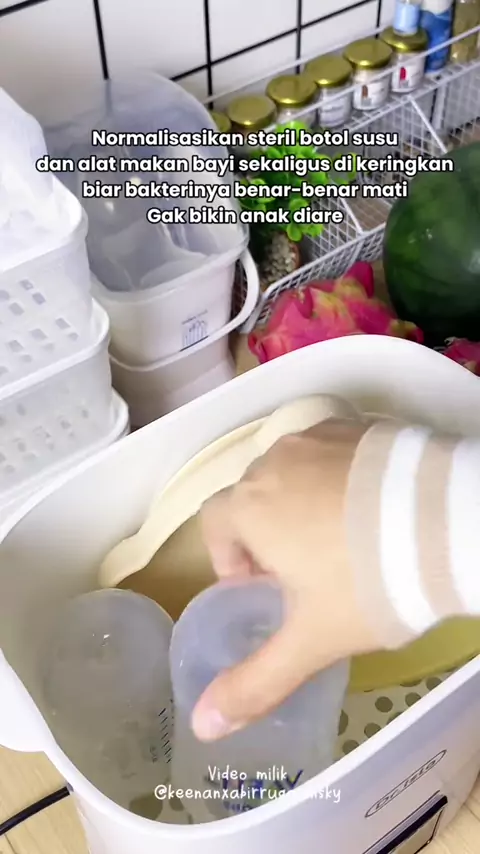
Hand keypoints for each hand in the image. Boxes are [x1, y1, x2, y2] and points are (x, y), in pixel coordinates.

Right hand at [192, 418, 380, 741]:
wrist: (446, 523)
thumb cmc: (366, 582)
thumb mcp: (312, 641)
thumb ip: (255, 683)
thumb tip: (203, 726)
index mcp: (250, 507)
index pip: (215, 524)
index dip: (231, 558)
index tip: (266, 586)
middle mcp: (274, 461)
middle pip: (255, 496)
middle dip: (269, 531)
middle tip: (310, 572)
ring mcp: (318, 436)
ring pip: (295, 471)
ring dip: (304, 501)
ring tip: (347, 538)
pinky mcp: (360, 425)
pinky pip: (333, 451)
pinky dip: (339, 475)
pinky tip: (373, 506)